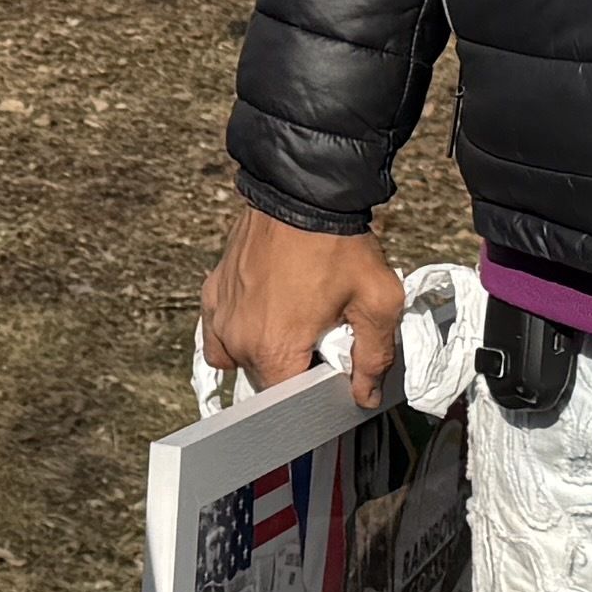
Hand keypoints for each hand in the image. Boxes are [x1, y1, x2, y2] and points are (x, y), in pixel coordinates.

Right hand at [199, 200, 400, 402]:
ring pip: (241, 357)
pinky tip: (267, 311)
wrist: (303, 189)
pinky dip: (240, 330)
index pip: (287, 402)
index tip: (332, 374)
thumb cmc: (340, 244)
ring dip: (267, 350)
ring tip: (296, 321)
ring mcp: (220, 314)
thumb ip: (374, 358)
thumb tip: (364, 395)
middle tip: (323, 337)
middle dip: (294, 369)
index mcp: (273, 349)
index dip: (313, 395)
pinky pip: (220, 331)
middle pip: (265, 380)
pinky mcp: (214, 290)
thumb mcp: (377, 303)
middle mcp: (237, 338)